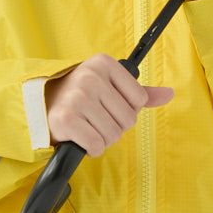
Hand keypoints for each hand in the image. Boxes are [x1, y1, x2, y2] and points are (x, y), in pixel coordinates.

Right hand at [43, 54, 174, 157]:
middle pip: (128, 120)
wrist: (42, 107)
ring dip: (103, 138)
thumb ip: (140, 92)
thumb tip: (170, 94)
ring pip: (113, 134)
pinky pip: (97, 145)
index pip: (139, 100)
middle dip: (114, 126)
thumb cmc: (81, 97)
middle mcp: (90, 76)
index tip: (107, 105)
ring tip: (88, 127)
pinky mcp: (66, 119)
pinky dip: (92, 148)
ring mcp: (77, 97)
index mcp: (104, 63)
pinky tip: (81, 138)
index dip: (126, 109)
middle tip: (95, 119)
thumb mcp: (109, 86)